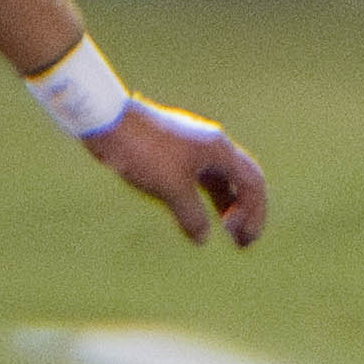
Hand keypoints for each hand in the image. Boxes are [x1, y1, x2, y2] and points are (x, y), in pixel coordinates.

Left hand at [87, 99, 269, 246]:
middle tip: (243, 242)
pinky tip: (196, 214)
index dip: (256, 214)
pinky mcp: (174, 150)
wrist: (108, 121)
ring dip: (227, 205)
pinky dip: (205, 197)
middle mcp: (211, 145)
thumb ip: (192, 216)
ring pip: (220, 179)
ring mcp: (193, 146)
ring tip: (227, 231)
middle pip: (242, 180)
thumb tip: (202, 238)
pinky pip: (200, 177)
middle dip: (246, 211)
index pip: (252, 183)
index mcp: (218, 150)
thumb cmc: (144, 152)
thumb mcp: (172, 189)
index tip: (247, 239)